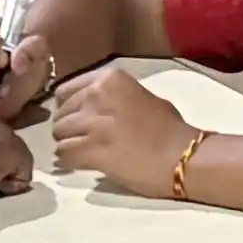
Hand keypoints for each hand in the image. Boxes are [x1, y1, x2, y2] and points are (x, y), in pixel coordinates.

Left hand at [50, 60, 199, 195]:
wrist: (183, 157)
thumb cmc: (170, 128)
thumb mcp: (142, 97)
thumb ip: (114, 97)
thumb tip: (94, 108)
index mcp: (110, 79)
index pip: (66, 91)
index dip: (69, 108)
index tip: (77, 119)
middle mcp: (97, 95)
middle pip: (60, 113)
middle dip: (67, 127)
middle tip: (81, 140)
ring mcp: (93, 123)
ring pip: (59, 134)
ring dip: (67, 144)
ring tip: (81, 152)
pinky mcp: (92, 149)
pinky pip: (64, 153)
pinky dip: (68, 160)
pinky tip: (79, 164)